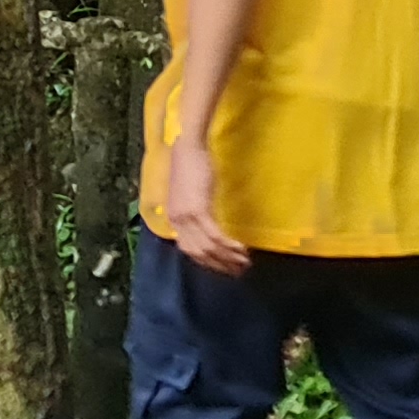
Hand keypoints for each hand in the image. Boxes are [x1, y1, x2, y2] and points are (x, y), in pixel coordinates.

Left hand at [161, 135, 250, 277]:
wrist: (187, 148)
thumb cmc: (190, 165)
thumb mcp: (188, 194)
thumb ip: (194, 211)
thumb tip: (208, 226)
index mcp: (173, 219)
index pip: (188, 250)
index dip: (207, 262)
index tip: (224, 268)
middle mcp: (177, 221)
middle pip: (199, 253)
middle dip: (220, 265)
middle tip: (239, 270)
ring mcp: (186, 217)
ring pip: (208, 247)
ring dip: (229, 257)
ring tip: (245, 262)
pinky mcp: (198, 210)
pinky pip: (215, 235)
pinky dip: (229, 245)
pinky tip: (242, 249)